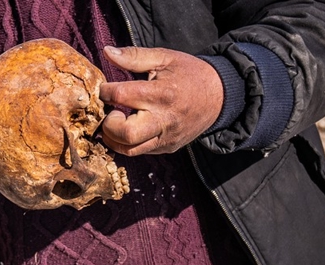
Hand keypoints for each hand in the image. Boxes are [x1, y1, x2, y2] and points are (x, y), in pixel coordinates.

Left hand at [98, 45, 223, 155]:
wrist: (219, 96)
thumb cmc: (189, 74)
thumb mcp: (164, 58)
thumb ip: (134, 56)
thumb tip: (107, 52)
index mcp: (162, 93)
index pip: (122, 96)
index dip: (105, 92)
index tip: (104, 89)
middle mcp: (164, 119)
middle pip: (126, 134)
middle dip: (109, 125)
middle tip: (111, 113)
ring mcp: (166, 137)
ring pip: (130, 150)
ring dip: (114, 139)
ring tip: (115, 123)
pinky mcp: (168, 147)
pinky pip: (141, 151)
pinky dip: (128, 143)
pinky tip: (127, 129)